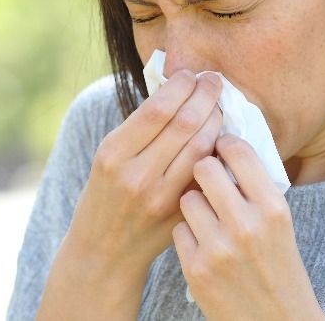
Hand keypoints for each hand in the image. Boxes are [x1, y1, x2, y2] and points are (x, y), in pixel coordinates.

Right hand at [64, 70, 224, 275]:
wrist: (103, 251)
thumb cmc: (105, 194)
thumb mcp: (108, 157)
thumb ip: (139, 129)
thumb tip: (177, 90)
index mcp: (113, 153)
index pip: (157, 109)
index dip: (180, 86)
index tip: (190, 74)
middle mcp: (136, 174)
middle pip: (184, 124)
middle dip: (205, 95)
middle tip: (214, 81)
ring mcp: (159, 197)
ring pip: (201, 148)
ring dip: (216, 120)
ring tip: (219, 105)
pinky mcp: (178, 214)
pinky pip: (205, 174)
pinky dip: (216, 151)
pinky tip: (221, 137)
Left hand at [173, 134, 324, 320]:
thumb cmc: (278, 269)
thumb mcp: (279, 225)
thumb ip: (255, 189)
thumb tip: (224, 148)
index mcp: (272, 208)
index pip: (238, 152)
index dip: (224, 144)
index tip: (220, 146)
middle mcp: (246, 225)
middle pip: (204, 167)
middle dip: (203, 169)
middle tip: (207, 178)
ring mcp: (218, 248)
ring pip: (187, 198)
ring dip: (193, 203)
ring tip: (208, 218)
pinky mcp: (196, 268)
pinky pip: (179, 230)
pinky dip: (187, 235)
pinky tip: (203, 245)